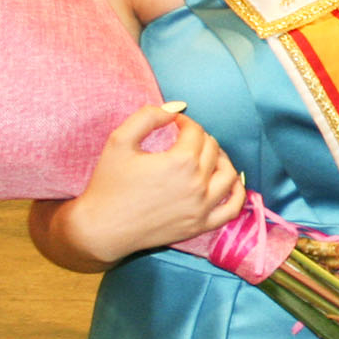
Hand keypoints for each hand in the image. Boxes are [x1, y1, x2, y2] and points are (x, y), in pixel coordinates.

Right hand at [56, 102, 245, 264]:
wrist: (102, 228)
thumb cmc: (108, 184)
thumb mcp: (120, 140)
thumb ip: (148, 116)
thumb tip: (175, 109)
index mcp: (181, 161)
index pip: (196, 131)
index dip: (184, 122)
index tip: (173, 124)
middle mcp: (197, 185)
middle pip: (213, 150)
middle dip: (200, 138)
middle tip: (185, 138)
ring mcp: (202, 208)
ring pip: (229, 175)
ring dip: (221, 159)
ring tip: (207, 155)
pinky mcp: (200, 225)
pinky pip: (233, 209)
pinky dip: (237, 193)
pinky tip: (228, 182)